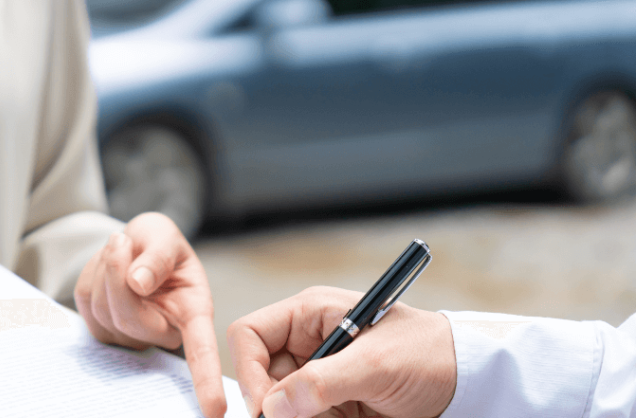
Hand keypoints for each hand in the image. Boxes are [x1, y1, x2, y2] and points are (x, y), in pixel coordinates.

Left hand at [75, 212, 225, 417]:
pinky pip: (85, 300)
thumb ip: (158, 255)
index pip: (201, 350)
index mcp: (193, 312)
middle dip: (117, 271)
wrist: (134, 244)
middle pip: (130, 318)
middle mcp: (164, 332)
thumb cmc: (158, 243)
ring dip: (103, 268)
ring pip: (102, 308)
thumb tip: (139, 283)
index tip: (215, 410)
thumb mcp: (165, 236)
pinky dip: (91, 273)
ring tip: (121, 248)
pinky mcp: (102, 330)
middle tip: (123, 239)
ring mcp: (131, 336)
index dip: (206, 379)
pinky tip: (108, 265)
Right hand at [228, 286, 455, 417]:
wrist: (472, 384)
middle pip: (260, 377)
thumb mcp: (378, 364)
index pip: (250, 335)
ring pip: (280, 406)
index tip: (266, 405)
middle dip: (273, 405)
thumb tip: (274, 406)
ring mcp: (320, 377)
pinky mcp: (332, 405)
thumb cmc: (432, 354)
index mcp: (311, 314)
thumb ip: (323, 381)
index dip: (248, 369)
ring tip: (338, 416)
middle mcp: (309, 343)